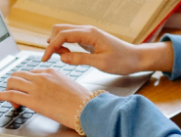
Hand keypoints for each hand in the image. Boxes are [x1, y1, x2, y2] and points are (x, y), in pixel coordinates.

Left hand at [0, 69, 90, 128]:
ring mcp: (36, 87)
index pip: (31, 73)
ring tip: (12, 103)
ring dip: (8, 91)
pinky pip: (10, 94)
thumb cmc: (83, 103)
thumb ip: (57, 87)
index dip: (25, 83)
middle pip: (17, 75)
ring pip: (11, 82)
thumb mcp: (69, 88)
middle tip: (17, 98)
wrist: (87, 109)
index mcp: (51, 72)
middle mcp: (41, 76)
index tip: (27, 92)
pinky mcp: (32, 99)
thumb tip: (53, 95)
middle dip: (14, 85)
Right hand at [43, 24, 173, 74]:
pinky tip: (68, 56)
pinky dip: (64, 46)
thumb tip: (62, 58)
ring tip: (63, 58)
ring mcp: (87, 34)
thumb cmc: (122, 61)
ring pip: (64, 33)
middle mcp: (87, 30)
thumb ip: (81, 60)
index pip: (63, 35)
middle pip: (60, 29)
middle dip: (52, 43)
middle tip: (54, 58)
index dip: (51, 46)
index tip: (45, 58)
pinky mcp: (88, 40)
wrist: (135, 58)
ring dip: (58, 44)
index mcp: (89, 34)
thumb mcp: (101, 63)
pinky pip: (71, 39)